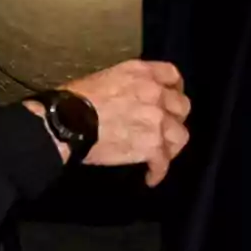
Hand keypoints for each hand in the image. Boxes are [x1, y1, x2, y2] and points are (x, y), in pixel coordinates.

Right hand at [61, 59, 190, 186]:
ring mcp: (157, 120)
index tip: (169, 99)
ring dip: (170, 147)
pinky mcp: (152, 146)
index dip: (174, 89)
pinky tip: (150, 177)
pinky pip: (163, 162)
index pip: (172, 75)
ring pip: (180, 136)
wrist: (68, 121)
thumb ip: (128, 86)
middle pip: (182, 106)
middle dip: (175, 118)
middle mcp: (155, 93)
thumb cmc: (76, 98)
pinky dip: (157, 171)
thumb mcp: (106, 78)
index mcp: (142, 73)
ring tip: (160, 156)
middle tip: (164, 129)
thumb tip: (129, 99)